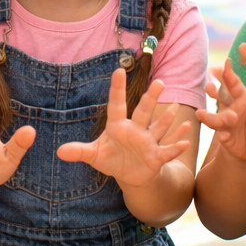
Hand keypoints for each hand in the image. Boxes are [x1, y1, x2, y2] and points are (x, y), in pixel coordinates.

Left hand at [58, 71, 190, 189]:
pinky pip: (168, 150)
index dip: (117, 90)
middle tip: (159, 82)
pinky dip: (177, 146)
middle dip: (150, 99)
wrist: (130, 175)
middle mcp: (136, 130)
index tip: (118, 71)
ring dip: (168, 119)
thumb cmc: (112, 159)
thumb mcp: (94, 156)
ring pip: (159, 128)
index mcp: (118, 126)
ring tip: (176, 107)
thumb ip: (79, 151)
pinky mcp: (157, 157)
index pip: (116, 105)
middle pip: (143, 112)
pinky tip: (186, 139)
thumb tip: (59, 152)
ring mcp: (148, 142)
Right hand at [196, 45, 245, 162]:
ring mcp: (227, 120)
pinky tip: (225, 136)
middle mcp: (232, 104)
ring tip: (214, 114)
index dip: (233, 67)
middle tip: (219, 74)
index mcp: (243, 93)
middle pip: (225, 93)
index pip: (235, 79)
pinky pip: (223, 135)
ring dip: (213, 114)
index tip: (241, 48)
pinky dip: (223, 135)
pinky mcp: (227, 136)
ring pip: (216, 116)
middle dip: (221, 85)